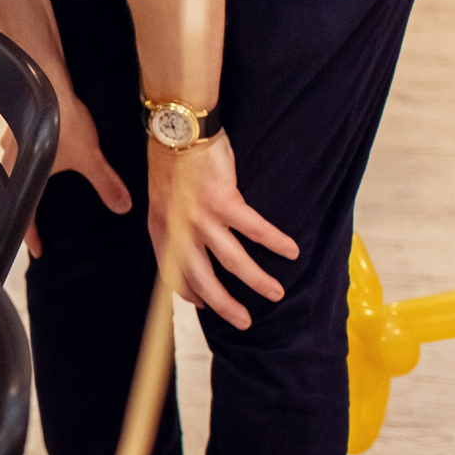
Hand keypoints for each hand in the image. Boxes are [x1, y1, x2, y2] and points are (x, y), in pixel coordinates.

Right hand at [21, 91, 132, 257]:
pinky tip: (45, 144)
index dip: (30, 234)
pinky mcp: (20, 117)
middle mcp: (11, 157)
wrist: (43, 75)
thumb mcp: (90, 156)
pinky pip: (24, 142)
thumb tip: (123, 208)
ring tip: (44, 178)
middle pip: (16, 189)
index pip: (24, 212)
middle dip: (28, 203)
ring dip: (29, 174)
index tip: (37, 250)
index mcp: (24, 174)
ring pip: (18, 163)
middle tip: (39, 214)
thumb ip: (106, 183)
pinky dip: (32, 150)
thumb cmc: (61, 118)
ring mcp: (12, 135)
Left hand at [146, 135, 298, 329]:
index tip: (208, 306)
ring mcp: (201, 218)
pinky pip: (256, 230)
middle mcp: (179, 230)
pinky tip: (292, 251)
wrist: (177, 132)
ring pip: (234, 261)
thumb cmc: (172, 164)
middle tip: (245, 322)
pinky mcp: (224, 201)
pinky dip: (276, 242)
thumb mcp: (162, 202)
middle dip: (226, 305)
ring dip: (258, 281)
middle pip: (204, 279)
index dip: (192, 295)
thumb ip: (175, 228)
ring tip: (277, 293)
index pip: (174, 275)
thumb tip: (192, 250)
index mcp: (162, 231)